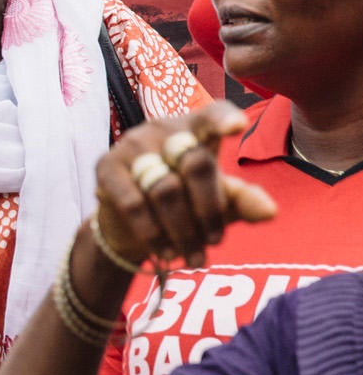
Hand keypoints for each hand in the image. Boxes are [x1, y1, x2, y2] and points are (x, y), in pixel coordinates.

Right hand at [94, 102, 276, 270]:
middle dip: (210, 210)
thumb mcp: (219, 200)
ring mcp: (131, 145)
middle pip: (195, 164)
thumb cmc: (185, 201)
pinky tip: (166, 252)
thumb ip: (243, 200)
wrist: (130, 220)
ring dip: (184, 231)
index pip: (212, 115)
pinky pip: (134, 203)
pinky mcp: (106, 167)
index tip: (238, 126)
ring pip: (165, 190)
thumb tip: (270, 211)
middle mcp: (162, 129)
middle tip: (216, 242)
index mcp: (195, 127)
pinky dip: (153, 233)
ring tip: (196, 258)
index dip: (224, 120)